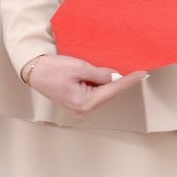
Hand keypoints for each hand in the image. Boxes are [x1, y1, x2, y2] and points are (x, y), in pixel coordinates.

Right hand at [23, 54, 147, 119]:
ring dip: (111, 85)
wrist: (34, 72)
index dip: (128, 81)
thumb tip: (115, 76)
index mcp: (84, 103)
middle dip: (120, 83)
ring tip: (121, 73)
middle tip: (135, 72)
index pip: (112, 91)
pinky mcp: (77, 104)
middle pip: (109, 95)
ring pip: (103, 96)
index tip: (142, 74)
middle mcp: (83, 110)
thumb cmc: (52, 68)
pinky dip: (102, 86)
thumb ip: (99, 73)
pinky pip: (95, 95)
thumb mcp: (78, 67)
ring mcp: (80, 109)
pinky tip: (106, 78)